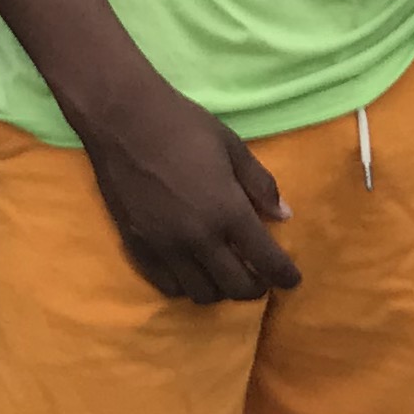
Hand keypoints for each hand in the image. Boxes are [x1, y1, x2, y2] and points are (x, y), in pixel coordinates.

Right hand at [72, 77, 299, 306]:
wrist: (122, 119)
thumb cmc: (182, 125)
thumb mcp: (232, 146)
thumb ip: (260, 184)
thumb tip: (283, 215)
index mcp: (227, 211)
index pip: (266, 261)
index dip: (285, 276)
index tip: (291, 280)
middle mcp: (198, 238)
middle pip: (236, 288)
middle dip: (255, 288)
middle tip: (259, 277)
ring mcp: (165, 246)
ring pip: (201, 294)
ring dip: (220, 289)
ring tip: (223, 272)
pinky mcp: (137, 246)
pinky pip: (167, 286)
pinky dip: (186, 285)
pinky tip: (191, 270)